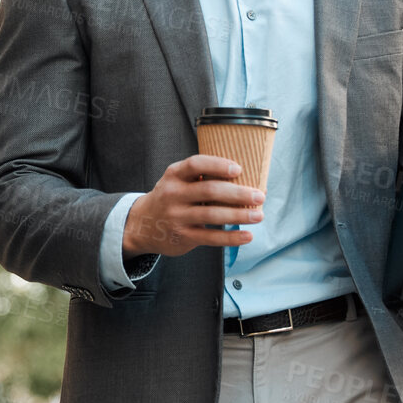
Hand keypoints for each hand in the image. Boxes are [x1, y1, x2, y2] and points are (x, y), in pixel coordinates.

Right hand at [122, 154, 264, 258]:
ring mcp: (177, 216)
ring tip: (258, 216)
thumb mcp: (178, 181)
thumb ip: (204, 178)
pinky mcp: (182, 236)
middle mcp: (173, 194)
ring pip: (212, 215)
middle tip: (259, 196)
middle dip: (238, 194)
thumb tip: (248, 181)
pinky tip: (247, 235)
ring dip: (239, 215)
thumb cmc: (171, 198)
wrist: (143, 225)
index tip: (238, 169)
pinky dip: (231, 237)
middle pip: (209, 191)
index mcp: (174, 174)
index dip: (217, 165)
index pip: (195, 164)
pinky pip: (210, 238)